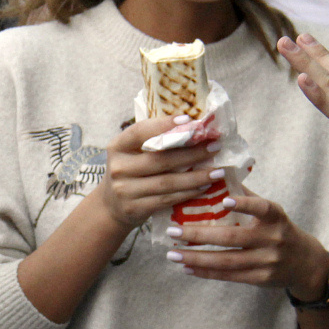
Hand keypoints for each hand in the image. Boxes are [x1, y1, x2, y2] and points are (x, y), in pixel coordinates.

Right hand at [95, 116, 223, 229]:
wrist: (111, 207)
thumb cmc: (130, 172)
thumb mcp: (132, 153)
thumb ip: (153, 141)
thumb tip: (191, 126)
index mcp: (118, 147)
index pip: (140, 132)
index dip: (164, 125)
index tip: (190, 120)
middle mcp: (119, 167)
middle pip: (160, 159)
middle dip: (192, 153)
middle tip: (215, 147)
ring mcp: (125, 190)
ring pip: (167, 182)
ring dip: (195, 176)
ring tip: (217, 171)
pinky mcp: (135, 208)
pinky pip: (167, 199)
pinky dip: (188, 193)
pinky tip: (203, 187)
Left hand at [163, 192, 328, 298]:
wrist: (304, 262)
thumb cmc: (279, 229)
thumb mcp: (271, 211)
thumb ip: (247, 196)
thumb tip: (216, 173)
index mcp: (275, 217)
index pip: (262, 208)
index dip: (245, 204)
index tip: (225, 201)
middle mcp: (273, 239)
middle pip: (232, 238)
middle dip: (199, 234)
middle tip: (173, 230)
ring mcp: (267, 261)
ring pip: (227, 261)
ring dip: (197, 258)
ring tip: (172, 253)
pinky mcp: (261, 278)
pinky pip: (229, 276)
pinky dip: (206, 272)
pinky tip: (187, 267)